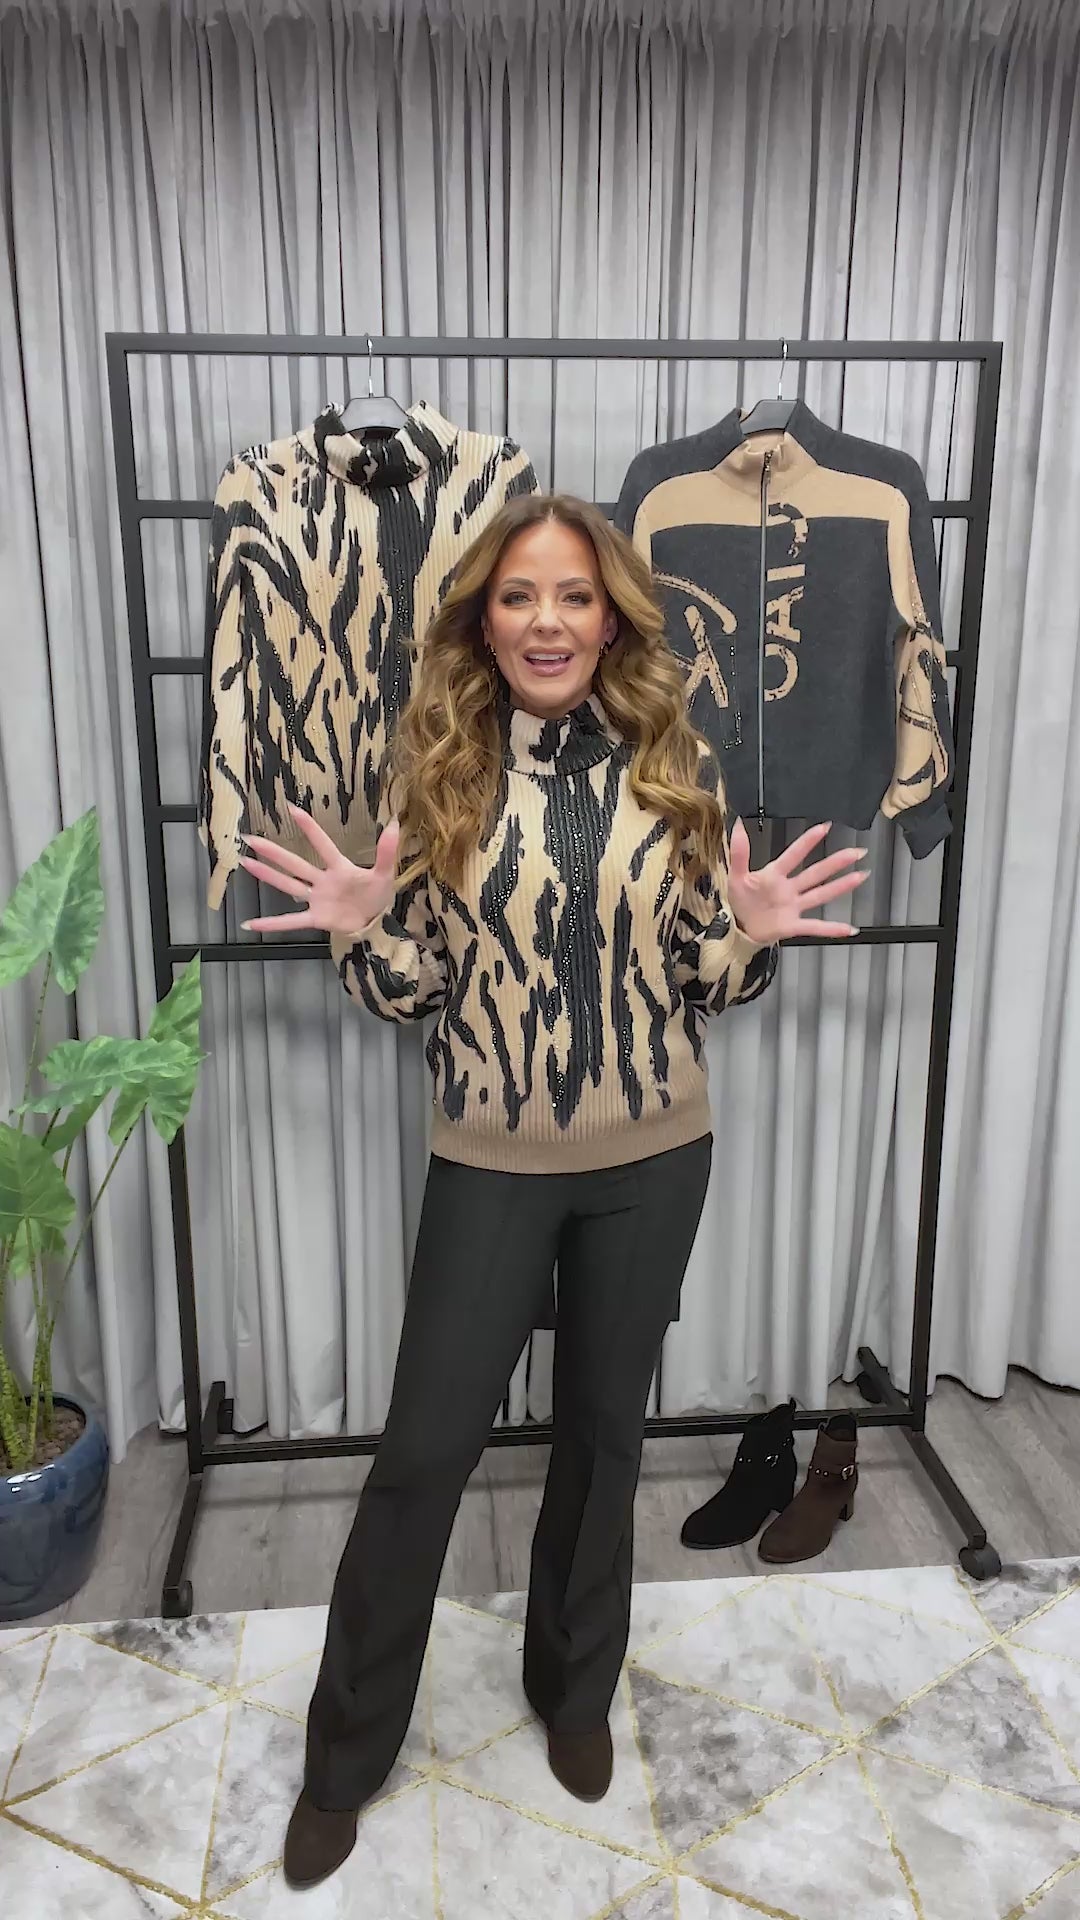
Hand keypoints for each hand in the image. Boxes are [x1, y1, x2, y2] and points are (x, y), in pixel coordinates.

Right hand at [237, 803, 400, 936]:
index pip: (322, 844)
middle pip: (295, 864)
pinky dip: (271, 924)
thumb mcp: (385, 874)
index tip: (291, 808)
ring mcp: (317, 900)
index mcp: (339, 868)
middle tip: (250, 837)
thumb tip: (395, 823)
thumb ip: (386, 851)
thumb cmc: (376, 895)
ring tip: (246, 863)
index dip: (309, 828)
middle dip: (273, 852)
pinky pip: (291, 921)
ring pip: (288, 885)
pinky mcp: (316, 918)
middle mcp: (322, 881)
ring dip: (267, 876)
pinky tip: (251, 924)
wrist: (375, 923)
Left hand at [726, 820, 868, 944]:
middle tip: (856, 851)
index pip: (794, 855)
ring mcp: (793, 907)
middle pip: (816, 873)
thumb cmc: (740, 902)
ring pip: (821, 894)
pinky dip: (831, 928)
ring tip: (860, 876)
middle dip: (836, 862)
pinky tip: (848, 928)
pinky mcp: (793, 925)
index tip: (824, 827)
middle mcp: (789, 889)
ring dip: (841, 886)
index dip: (808, 841)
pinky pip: (815, 927)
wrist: (738, 929)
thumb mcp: (736, 876)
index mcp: (775, 875)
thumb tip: (737, 826)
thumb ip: (739, 852)